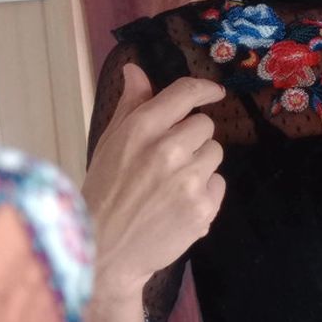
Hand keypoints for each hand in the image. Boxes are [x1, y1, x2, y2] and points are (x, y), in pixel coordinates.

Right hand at [82, 64, 226, 300]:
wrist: (105, 252)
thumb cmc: (103, 193)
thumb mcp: (109, 144)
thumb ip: (130, 105)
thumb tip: (136, 70)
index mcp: (142, 128)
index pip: (186, 94)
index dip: (205, 89)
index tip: (214, 93)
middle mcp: (168, 149)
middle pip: (205, 126)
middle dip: (191, 139)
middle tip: (167, 161)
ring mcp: (188, 180)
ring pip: (214, 154)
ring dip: (200, 165)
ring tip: (171, 185)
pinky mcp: (202, 207)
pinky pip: (218, 184)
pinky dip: (204, 192)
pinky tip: (178, 204)